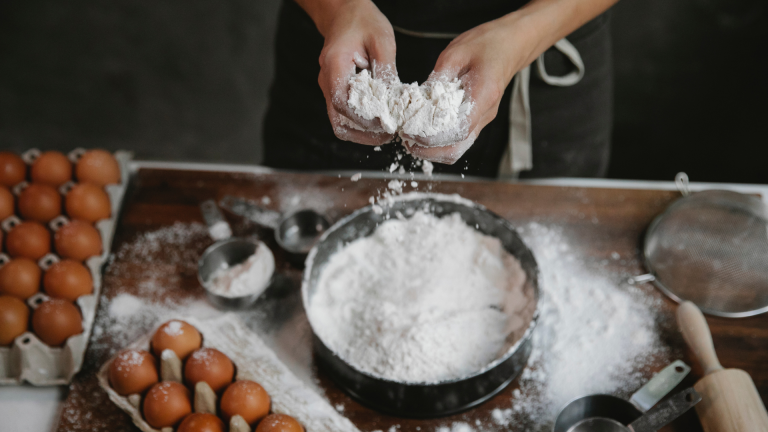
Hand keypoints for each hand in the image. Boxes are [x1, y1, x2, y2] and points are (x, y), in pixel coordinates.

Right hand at [314, 0, 397, 144]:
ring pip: (339, 123)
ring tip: (386, 133)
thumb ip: (387, 71)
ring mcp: (328, 87)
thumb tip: (395, 101)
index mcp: (335, 65)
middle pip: (338, 121)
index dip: (363, 119)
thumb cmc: (363, 22)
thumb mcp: (382, 41)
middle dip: (364, 133)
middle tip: (389, 135)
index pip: (342, 102)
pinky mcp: (334, 91)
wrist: (344, 13)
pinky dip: (359, 124)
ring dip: (361, 133)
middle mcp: (326, 80)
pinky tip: (378, 123)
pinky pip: (343, 115)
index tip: (386, 124)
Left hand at [405, 15, 534, 163]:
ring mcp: (483, 119)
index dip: (431, 137)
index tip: (409, 132)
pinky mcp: (477, 120)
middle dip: (428, 151)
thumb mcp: (456, 52)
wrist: (511, 46)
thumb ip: (438, 77)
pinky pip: (459, 141)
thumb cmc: (487, 44)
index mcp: (483, 94)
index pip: (458, 129)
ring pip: (457, 149)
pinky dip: (440, 143)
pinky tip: (424, 133)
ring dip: (432, 150)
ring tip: (411, 138)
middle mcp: (485, 113)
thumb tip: (418, 99)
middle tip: (405, 139)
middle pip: (456, 149)